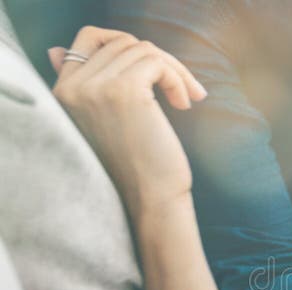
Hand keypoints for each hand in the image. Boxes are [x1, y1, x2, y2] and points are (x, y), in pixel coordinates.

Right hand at [50, 26, 206, 220]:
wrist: (151, 200)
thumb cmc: (136, 166)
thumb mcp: (101, 122)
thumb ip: (84, 88)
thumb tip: (55, 51)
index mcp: (63, 92)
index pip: (89, 38)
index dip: (127, 46)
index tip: (154, 70)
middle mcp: (73, 87)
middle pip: (123, 42)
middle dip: (160, 60)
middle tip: (184, 88)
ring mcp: (97, 87)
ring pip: (144, 50)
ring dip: (175, 71)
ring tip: (187, 100)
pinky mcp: (125, 91)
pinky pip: (157, 62)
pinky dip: (178, 79)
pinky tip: (184, 105)